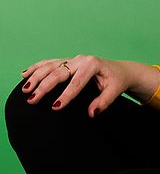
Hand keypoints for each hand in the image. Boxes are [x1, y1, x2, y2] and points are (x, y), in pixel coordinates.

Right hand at [20, 55, 159, 117]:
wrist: (120, 70)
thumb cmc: (117, 81)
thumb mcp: (115, 91)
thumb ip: (104, 102)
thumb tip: (91, 114)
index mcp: (93, 65)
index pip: (76, 82)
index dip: (66, 95)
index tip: (55, 107)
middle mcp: (81, 60)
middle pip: (58, 73)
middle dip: (44, 86)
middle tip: (32, 99)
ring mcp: (73, 60)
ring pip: (50, 66)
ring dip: (36, 76)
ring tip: (25, 89)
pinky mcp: (68, 62)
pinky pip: (49, 63)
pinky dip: (37, 68)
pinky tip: (25, 74)